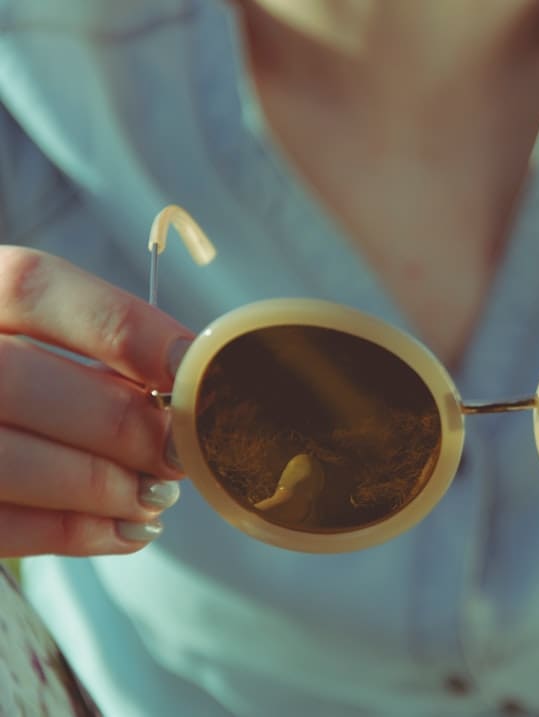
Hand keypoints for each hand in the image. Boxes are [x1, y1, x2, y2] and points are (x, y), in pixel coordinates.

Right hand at [0, 247, 190, 556]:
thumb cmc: (34, 391)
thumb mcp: (49, 348)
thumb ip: (100, 357)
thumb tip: (186, 390)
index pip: (32, 287)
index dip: (121, 327)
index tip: (188, 366)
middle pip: (17, 380)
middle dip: (117, 424)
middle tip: (178, 452)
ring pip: (6, 461)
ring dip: (100, 486)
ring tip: (156, 497)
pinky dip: (72, 533)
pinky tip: (128, 531)